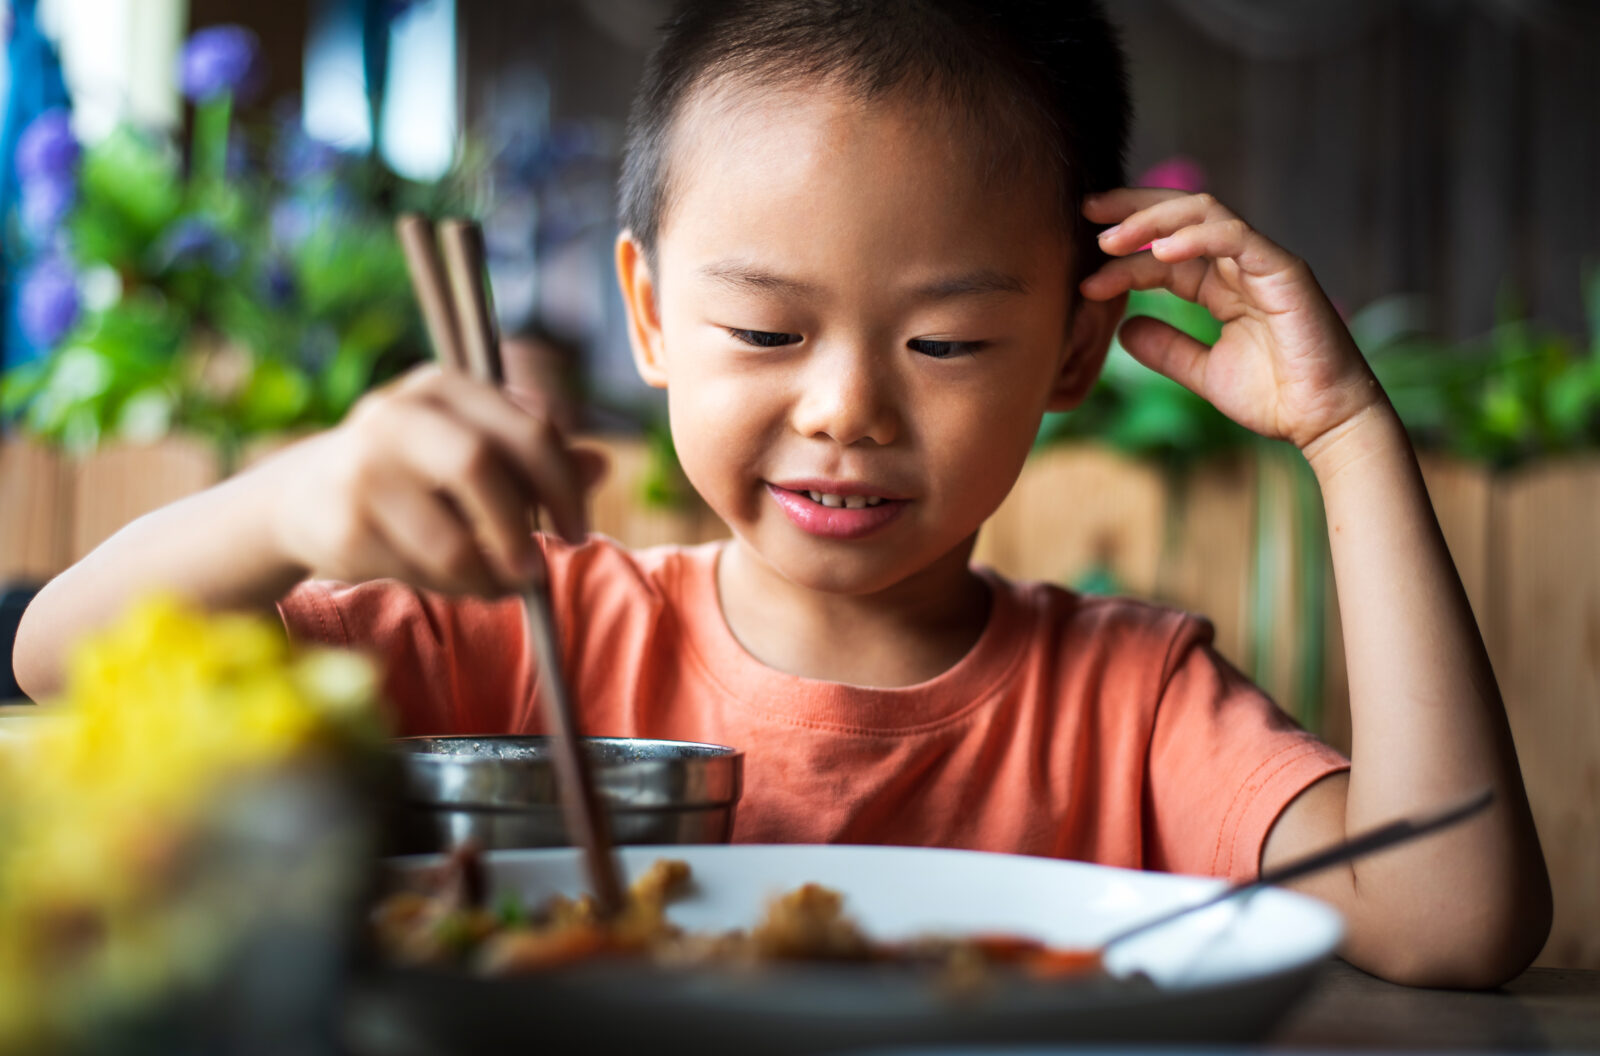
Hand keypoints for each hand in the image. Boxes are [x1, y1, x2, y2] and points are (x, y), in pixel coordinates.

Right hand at [263, 365, 606, 594]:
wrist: (303, 496)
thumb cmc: (411, 472)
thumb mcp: (472, 448)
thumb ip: (536, 457)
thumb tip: (602, 464)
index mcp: (444, 386)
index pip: (525, 428)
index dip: (563, 485)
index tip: (578, 530)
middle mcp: (399, 415)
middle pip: (480, 467)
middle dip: (521, 528)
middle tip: (540, 569)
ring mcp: (364, 468)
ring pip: (449, 539)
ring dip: (488, 575)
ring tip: (499, 585)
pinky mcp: (344, 524)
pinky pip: (419, 572)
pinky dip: (450, 587)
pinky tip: (454, 583)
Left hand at [1080, 189, 1384, 451]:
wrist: (1323, 421)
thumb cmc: (1275, 397)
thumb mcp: (1204, 373)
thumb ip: (1167, 350)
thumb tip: (1123, 331)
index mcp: (1222, 285)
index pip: (1166, 253)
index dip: (1124, 258)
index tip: (1086, 275)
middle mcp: (1241, 265)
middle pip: (1181, 217)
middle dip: (1132, 210)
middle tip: (1088, 211)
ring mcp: (1263, 262)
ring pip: (1204, 215)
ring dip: (1152, 221)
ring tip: (1111, 240)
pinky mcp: (1282, 270)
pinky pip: (1235, 236)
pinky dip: (1195, 237)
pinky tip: (1159, 251)